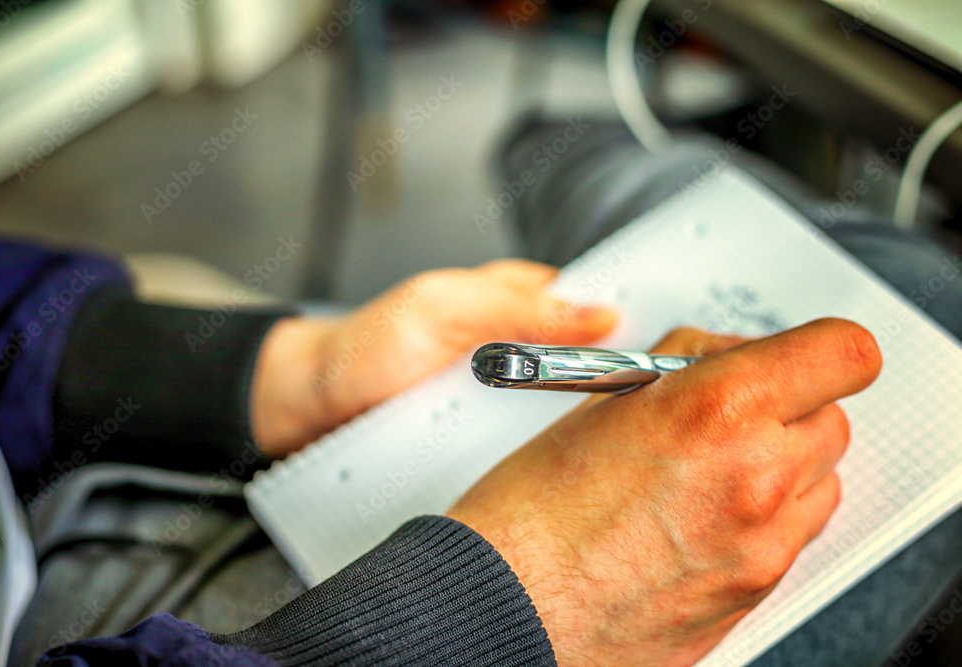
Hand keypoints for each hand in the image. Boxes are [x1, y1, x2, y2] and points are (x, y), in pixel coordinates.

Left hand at [249, 260, 617, 455]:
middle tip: (644, 415)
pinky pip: (539, 450)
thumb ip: (513, 306)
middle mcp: (526, 346)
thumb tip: (597, 315)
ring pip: (575, 415)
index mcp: (521, 298)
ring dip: (591, 432)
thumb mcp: (438, 308)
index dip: (641, 328)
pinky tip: (564, 473)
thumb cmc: (366, 346)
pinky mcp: (495, 441)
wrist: (313, 411)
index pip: (602, 304)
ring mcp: (513, 397)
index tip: (670, 356)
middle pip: (599, 367)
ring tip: (614, 450)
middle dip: (626, 389)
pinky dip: (552, 460)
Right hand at [447, 319, 881, 665]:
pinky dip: (764, 516)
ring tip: (709, 469)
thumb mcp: (604, 399)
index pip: (842, 353)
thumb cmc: (533, 510)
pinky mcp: (756, 592)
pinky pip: (793, 535)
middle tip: (729, 412)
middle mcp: (757, 480)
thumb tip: (728, 354)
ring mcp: (763, 546)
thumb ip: (685, 362)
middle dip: (787, 407)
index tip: (799, 354)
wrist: (509, 605)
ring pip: (821, 480)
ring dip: (782, 464)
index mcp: (717, 413)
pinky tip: (701, 514)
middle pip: (833, 417)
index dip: (821, 348)